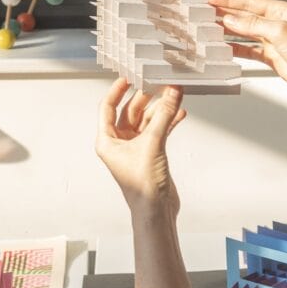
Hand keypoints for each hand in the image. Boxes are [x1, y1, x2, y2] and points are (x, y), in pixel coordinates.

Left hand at [95, 78, 186, 218]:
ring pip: (147, 121)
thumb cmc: (143, 186)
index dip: (117, 90)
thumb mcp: (153, 143)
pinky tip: (179, 114)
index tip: (128, 77)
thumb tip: (172, 93)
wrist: (156, 210)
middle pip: (130, 112)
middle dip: (145, 98)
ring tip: (174, 96)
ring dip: (160, 109)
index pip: (107, 107)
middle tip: (158, 84)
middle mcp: (119, 143)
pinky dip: (168, 122)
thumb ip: (163, 116)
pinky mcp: (151, 154)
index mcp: (107, 141)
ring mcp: (136, 148)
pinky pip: (158, 131)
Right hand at [209, 0, 286, 101]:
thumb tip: (232, 19)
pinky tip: (225, 48)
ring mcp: (276, 41)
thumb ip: (254, 25)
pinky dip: (237, 49)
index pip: (250, 1)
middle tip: (203, 11)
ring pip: (246, 32)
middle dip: (224, 12)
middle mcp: (279, 24)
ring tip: (209, 28)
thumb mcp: (281, 33)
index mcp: (283, 11)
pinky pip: (251, 50)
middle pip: (246, 15)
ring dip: (228, 30)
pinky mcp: (274, 57)